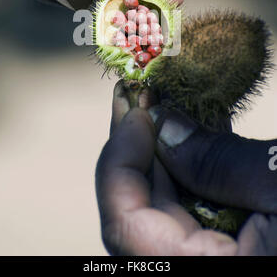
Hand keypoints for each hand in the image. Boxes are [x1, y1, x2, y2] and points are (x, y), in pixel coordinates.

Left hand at [96, 82, 276, 255]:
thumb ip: (219, 163)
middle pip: (140, 207)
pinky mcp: (231, 244)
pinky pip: (198, 202)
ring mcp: (213, 257)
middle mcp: (195, 268)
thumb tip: (164, 124)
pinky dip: (197, 161)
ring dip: (166, 146)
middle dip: (139, 142)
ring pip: (167, 201)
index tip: (133, 107)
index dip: (118, 160)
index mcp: (202, 274)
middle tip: (140, 90)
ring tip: (165, 96)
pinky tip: (199, 122)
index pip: (124, 225)